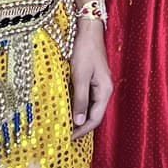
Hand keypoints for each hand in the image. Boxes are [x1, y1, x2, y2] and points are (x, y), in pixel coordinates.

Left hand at [69, 17, 111, 136]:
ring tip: (63, 124)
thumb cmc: (85, 51)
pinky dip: (76, 105)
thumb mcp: (80, 76)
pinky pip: (85, 97)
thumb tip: (79, 122)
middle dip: (80, 125)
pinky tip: (66, 108)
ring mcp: (98, 84)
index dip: (83, 130)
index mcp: (105, 91)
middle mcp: (104, 90)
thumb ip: (80, 99)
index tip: (68, 138)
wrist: (88, 30)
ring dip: (77, 116)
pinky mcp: (92, 79)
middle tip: (63, 134)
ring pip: (89, 106)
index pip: (95, 118)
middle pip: (93, 114)